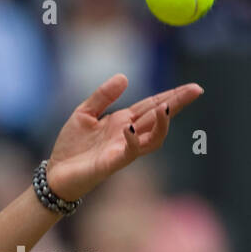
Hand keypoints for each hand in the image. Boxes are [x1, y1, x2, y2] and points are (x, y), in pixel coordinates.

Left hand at [44, 73, 203, 201]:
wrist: (55, 174)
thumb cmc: (70, 147)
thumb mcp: (84, 113)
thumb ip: (102, 96)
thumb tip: (125, 77)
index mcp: (123, 121)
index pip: (151, 105)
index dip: (171, 95)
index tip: (192, 86)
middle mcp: (128, 135)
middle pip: (159, 117)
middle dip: (177, 103)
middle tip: (197, 90)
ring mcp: (122, 150)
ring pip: (153, 138)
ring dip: (162, 123)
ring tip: (167, 106)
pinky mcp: (112, 163)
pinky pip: (129, 152)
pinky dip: (132, 140)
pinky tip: (129, 128)